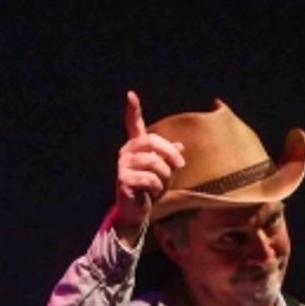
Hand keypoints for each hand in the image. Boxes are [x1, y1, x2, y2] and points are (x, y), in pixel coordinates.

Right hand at [114, 90, 186, 240]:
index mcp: (137, 147)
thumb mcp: (165, 172)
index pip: (133, 124)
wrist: (138, 210)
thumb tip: (181, 146)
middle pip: (152, 140)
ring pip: (154, 162)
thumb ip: (170, 158)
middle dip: (170, 153)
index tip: (131, 94)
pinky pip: (150, 179)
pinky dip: (157, 188)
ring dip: (165, 176)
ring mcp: (123, 164)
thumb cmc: (150, 189)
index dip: (133, 110)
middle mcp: (127, 151)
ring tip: (161, 186)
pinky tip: (152, 193)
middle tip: (180, 166)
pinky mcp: (122, 179)